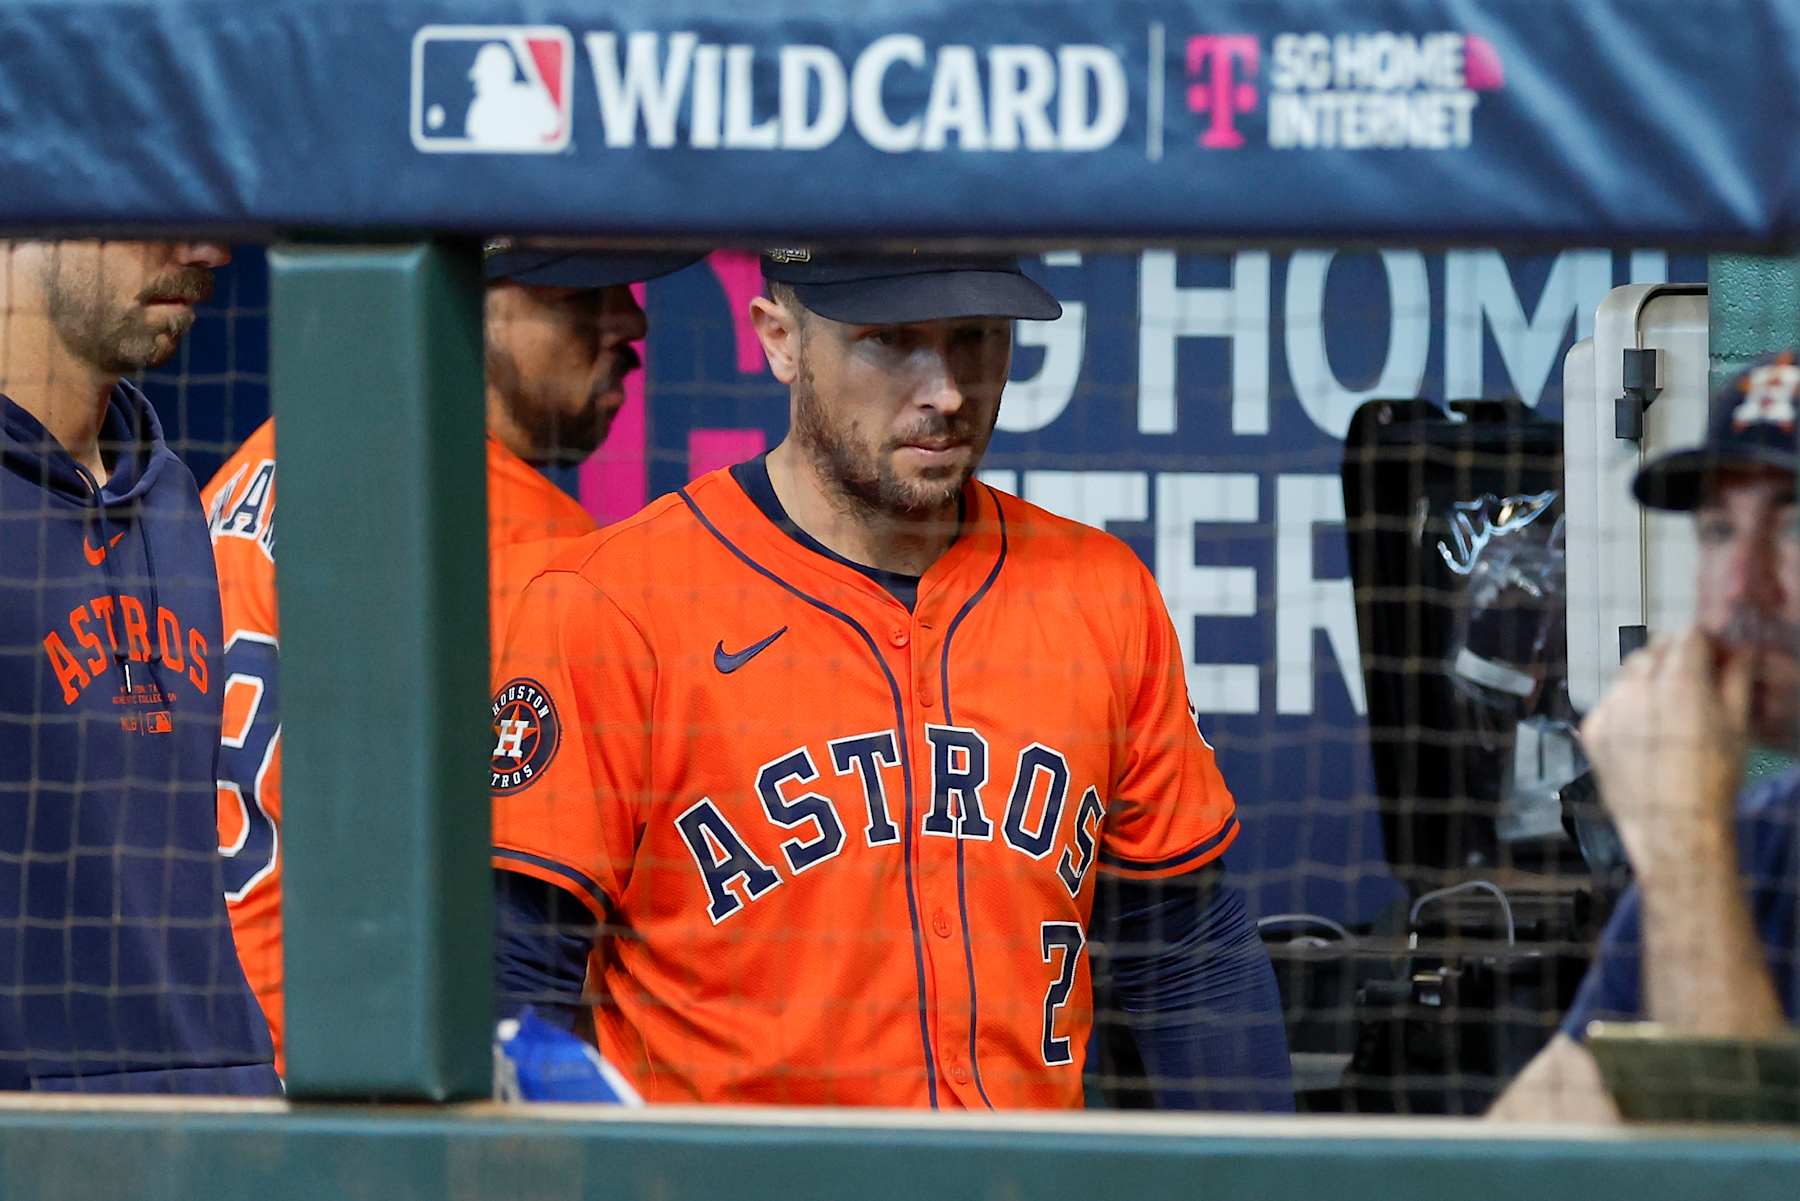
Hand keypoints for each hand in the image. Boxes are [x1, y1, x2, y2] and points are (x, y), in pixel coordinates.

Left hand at [1578, 627, 1748, 882]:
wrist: (1672, 827)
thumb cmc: (1715, 776)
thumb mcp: (1737, 723)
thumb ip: (1736, 677)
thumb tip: (1740, 650)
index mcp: (1678, 679)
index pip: (1688, 635)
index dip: (1706, 643)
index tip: (1716, 658)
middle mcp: (1635, 685)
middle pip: (1654, 650)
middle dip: (1675, 657)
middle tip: (1694, 680)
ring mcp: (1608, 706)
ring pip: (1628, 673)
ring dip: (1648, 678)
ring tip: (1668, 708)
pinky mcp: (1591, 728)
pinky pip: (1610, 702)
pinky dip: (1627, 706)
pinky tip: (1645, 732)